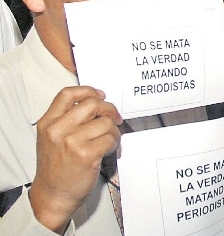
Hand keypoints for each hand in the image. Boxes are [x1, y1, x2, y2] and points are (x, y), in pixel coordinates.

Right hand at [28, 86, 121, 233]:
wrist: (53, 195)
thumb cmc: (56, 168)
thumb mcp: (51, 138)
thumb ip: (67, 119)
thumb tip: (97, 103)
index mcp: (48, 123)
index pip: (68, 94)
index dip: (88, 91)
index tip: (100, 95)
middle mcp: (58, 130)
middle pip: (93, 104)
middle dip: (109, 110)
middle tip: (114, 118)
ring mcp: (72, 142)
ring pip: (106, 122)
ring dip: (113, 131)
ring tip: (108, 141)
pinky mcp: (86, 154)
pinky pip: (111, 139)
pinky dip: (114, 144)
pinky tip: (106, 150)